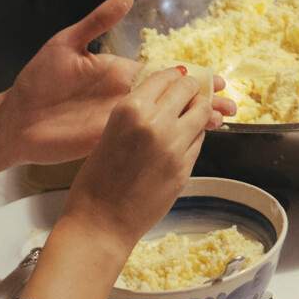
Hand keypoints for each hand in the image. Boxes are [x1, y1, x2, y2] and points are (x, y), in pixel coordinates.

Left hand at [0, 0, 236, 167]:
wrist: (14, 121)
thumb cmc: (37, 80)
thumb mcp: (66, 44)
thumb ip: (98, 23)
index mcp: (122, 73)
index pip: (167, 73)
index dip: (193, 77)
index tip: (218, 80)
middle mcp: (128, 96)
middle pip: (174, 99)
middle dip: (203, 101)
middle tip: (231, 106)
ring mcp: (121, 121)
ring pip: (166, 121)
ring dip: (193, 123)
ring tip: (221, 126)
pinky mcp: (111, 142)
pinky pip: (146, 141)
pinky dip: (169, 142)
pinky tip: (189, 146)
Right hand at [59, 68, 216, 251]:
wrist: (100, 224)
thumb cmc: (96, 182)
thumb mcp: (109, 133)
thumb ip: (137, 113)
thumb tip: (164, 97)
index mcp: (131, 110)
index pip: (166, 76)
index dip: (176, 75)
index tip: (180, 75)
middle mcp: (155, 122)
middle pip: (189, 89)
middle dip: (191, 88)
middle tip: (191, 91)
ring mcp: (174, 145)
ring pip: (202, 113)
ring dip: (199, 109)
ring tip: (192, 113)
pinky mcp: (185, 167)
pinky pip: (199, 140)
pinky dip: (195, 135)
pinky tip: (184, 139)